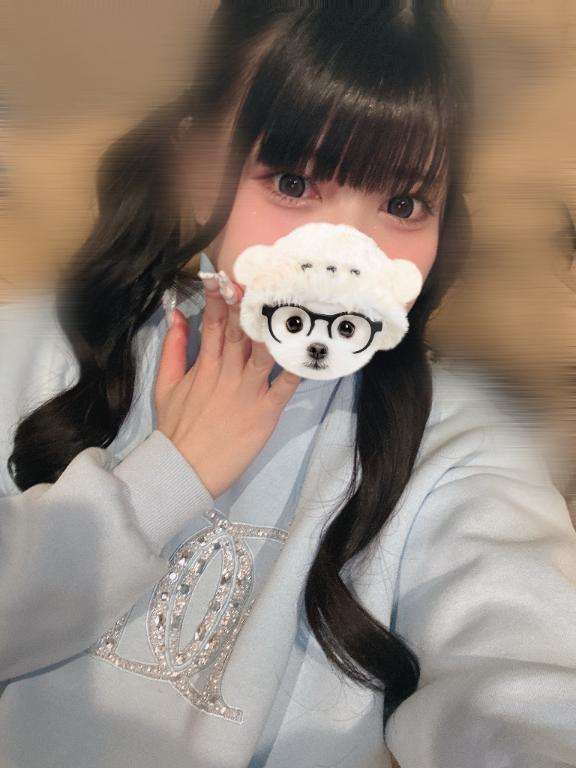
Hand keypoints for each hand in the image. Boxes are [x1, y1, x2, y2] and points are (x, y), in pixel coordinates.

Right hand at [154, 276, 301, 498]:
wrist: (184, 469)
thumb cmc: (177, 429)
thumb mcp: (166, 385)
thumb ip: (173, 348)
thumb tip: (176, 314)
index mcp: (204, 366)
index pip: (212, 324)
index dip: (219, 298)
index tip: (224, 275)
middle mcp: (227, 373)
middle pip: (239, 331)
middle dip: (247, 303)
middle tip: (258, 278)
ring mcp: (248, 392)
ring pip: (264, 352)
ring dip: (274, 328)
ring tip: (287, 303)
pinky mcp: (265, 413)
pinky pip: (285, 386)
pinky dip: (296, 367)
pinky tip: (309, 348)